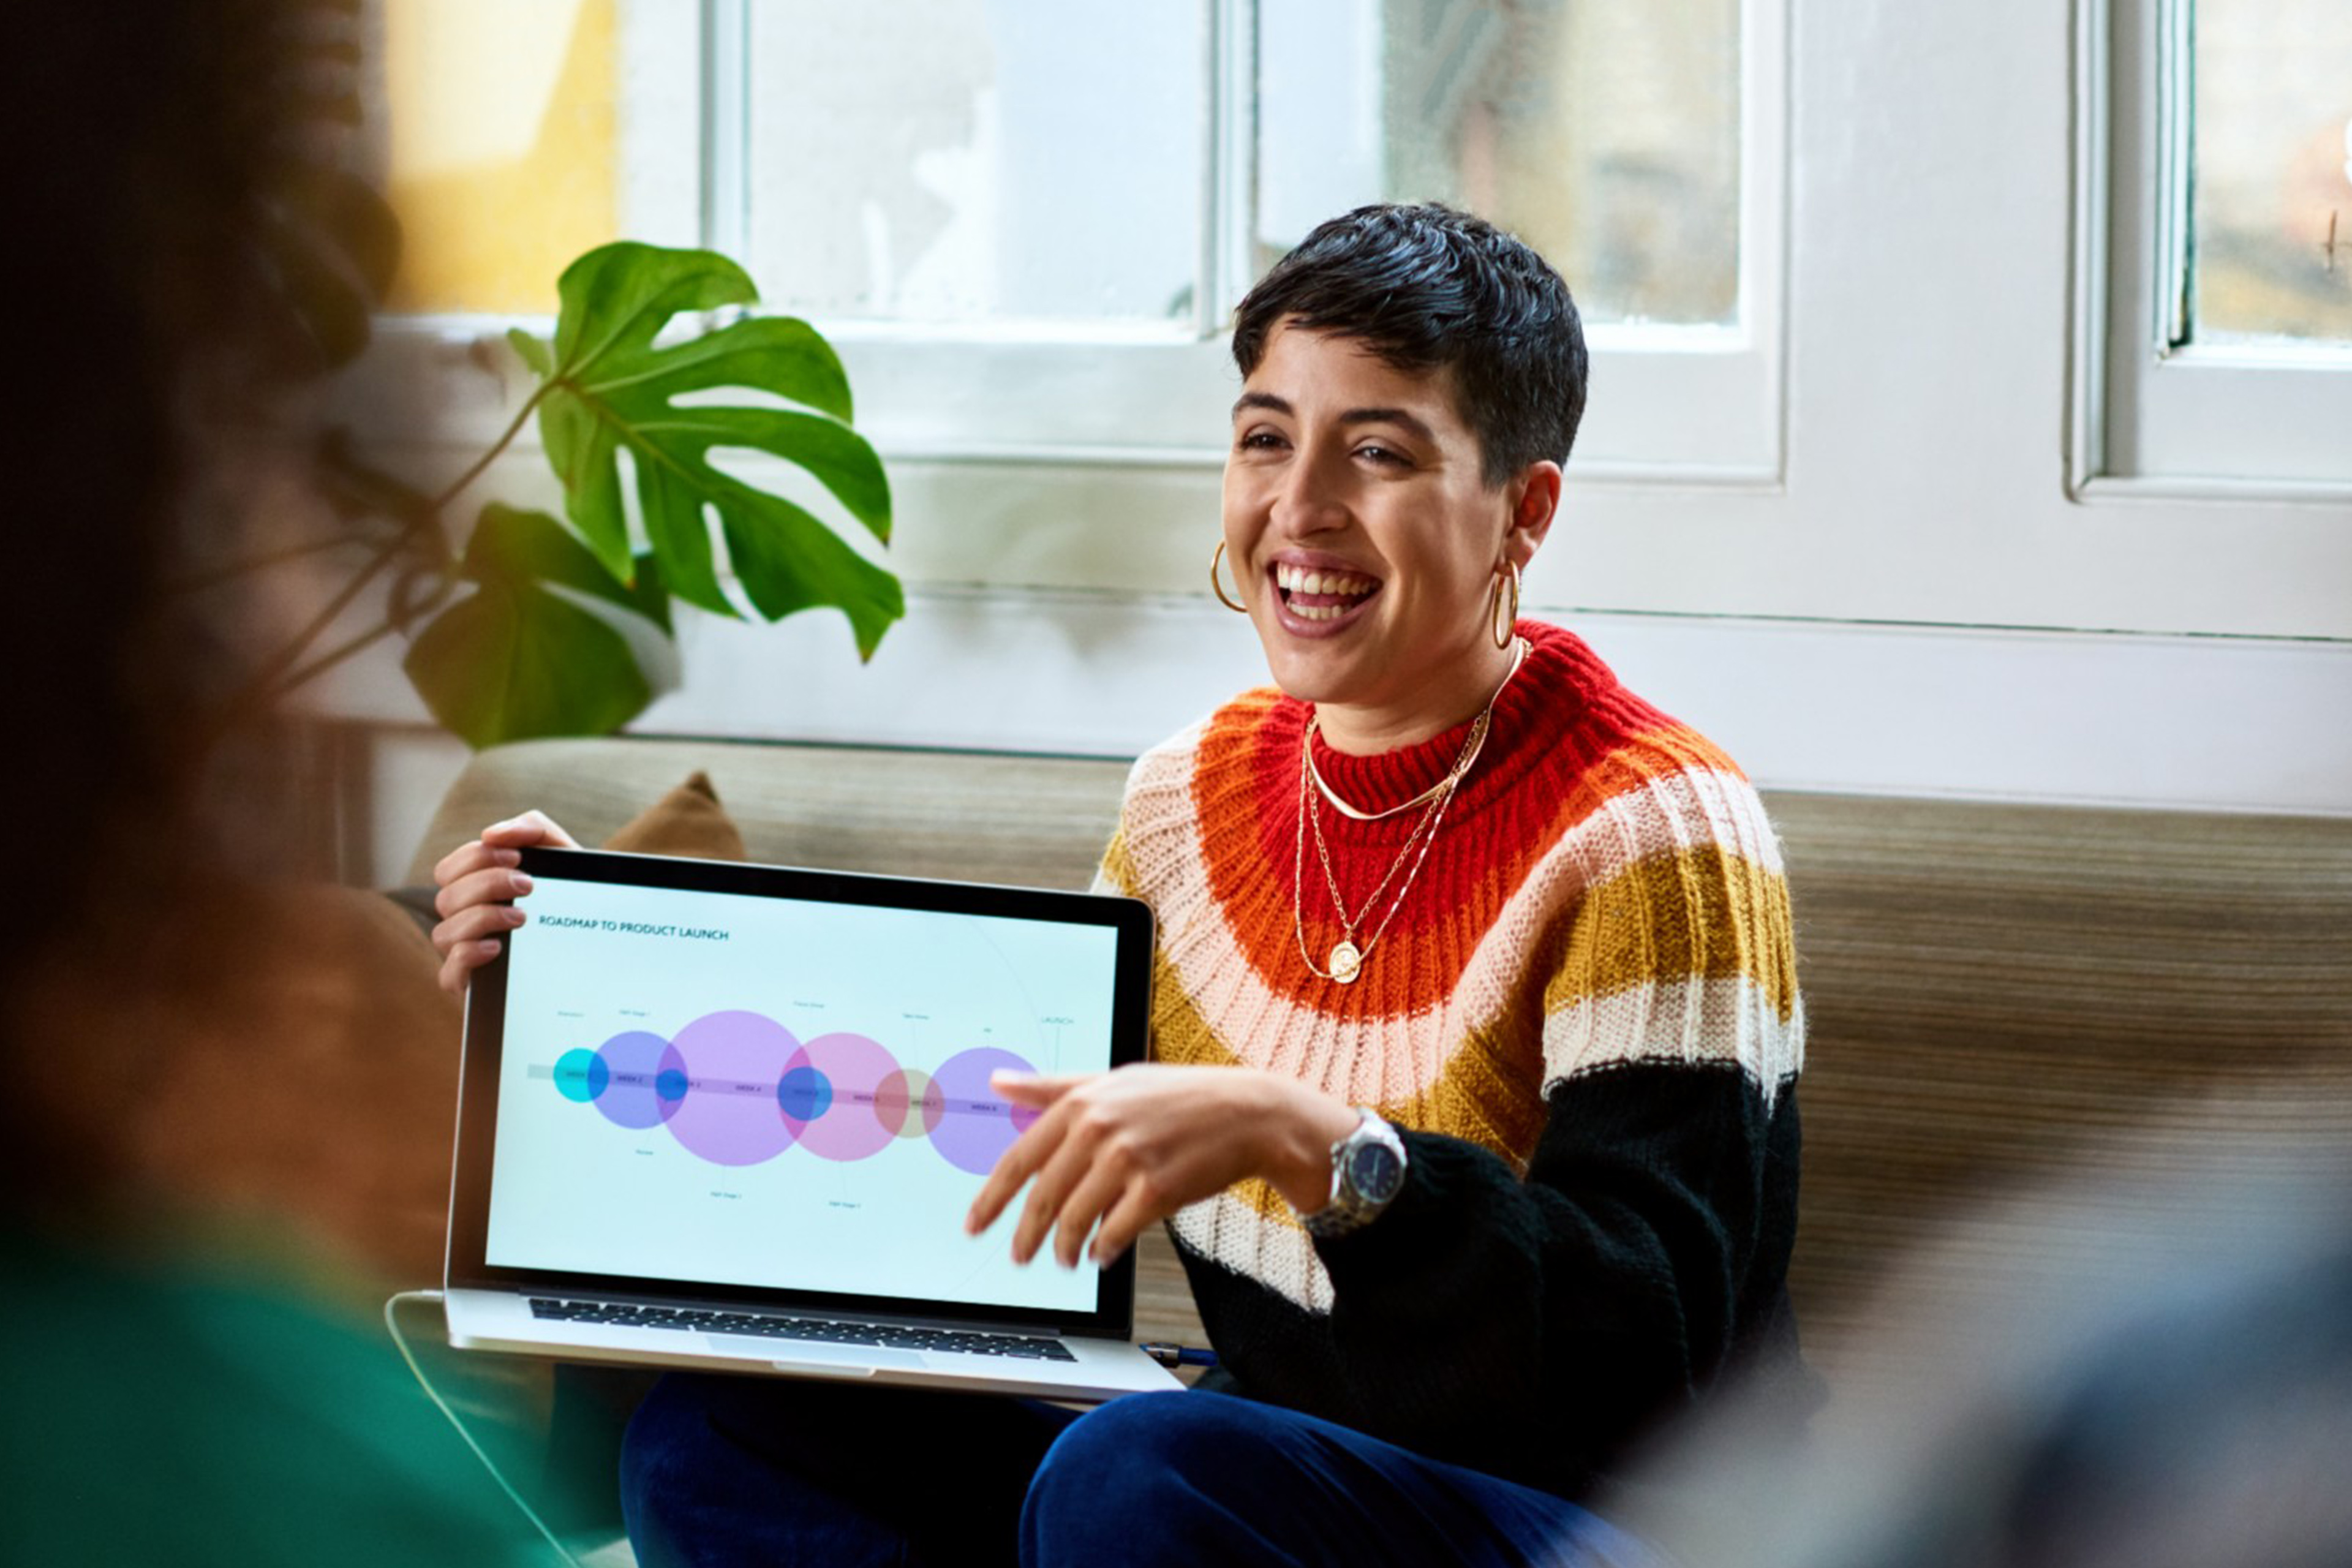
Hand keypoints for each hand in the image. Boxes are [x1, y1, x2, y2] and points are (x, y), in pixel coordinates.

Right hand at [428, 810, 579, 992]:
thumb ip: (534, 830)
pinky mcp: (474, 986)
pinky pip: (448, 973)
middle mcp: (465, 920)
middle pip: (446, 897)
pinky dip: (468, 955)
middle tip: (528, 885)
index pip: (449, 870)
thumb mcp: (562, 858)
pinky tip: (498, 947)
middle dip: (486, 884)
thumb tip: (492, 834)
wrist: (604, 943)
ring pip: (444, 932)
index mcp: (476, 890)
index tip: (517, 857)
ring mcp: (465, 954)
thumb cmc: (573, 897)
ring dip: (482, 918)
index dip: (475, 858)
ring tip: (522, 917)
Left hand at [962, 1064, 1356, 1268]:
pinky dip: (1102, 1250)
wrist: (1247, 1113)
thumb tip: (997, 1083)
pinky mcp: (1157, 1189)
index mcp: (1081, 1103)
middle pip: (1043, 1197)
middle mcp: (1099, 1129)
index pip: (1019, 1159)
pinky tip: (1101, 1255)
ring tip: (1066, 1260)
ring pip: (1076, 1221)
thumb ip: (1052, 1087)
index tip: (974, 1225)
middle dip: (1026, 1235)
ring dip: (1065, 1249)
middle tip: (1018, 1256)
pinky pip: (1114, 1233)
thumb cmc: (1177, 1096)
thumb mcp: (1112, 1079)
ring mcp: (1128, 1159)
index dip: (991, 1198)